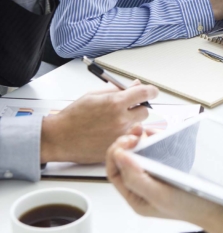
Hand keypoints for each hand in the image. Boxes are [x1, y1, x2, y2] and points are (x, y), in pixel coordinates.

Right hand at [40, 82, 158, 163]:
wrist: (60, 138)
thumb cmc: (73, 117)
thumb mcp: (94, 96)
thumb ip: (118, 90)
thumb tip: (135, 85)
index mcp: (115, 103)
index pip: (145, 93)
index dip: (151, 91)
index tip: (152, 92)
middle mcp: (121, 120)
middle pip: (145, 111)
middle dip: (138, 108)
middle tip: (126, 109)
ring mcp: (121, 135)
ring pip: (140, 126)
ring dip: (133, 122)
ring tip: (115, 122)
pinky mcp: (119, 147)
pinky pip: (132, 139)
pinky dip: (127, 135)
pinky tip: (112, 133)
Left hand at [107, 132, 219, 219]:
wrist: (216, 204)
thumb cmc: (190, 205)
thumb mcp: (159, 195)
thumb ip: (136, 178)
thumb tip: (119, 157)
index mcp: (135, 195)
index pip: (115, 171)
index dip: (116, 153)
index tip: (126, 141)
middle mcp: (143, 184)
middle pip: (126, 158)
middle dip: (128, 142)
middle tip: (136, 131)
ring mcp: (157, 172)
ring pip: (141, 150)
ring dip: (141, 137)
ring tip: (148, 130)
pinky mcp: (169, 163)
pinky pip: (157, 147)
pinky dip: (156, 138)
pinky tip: (160, 133)